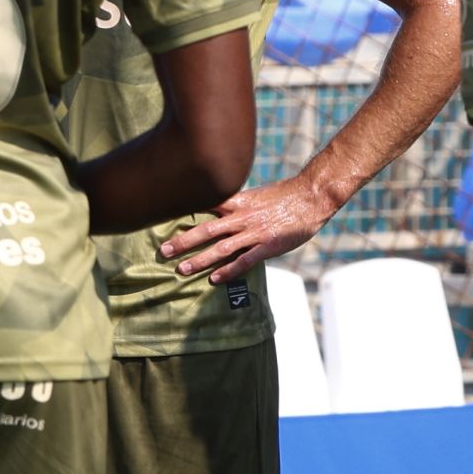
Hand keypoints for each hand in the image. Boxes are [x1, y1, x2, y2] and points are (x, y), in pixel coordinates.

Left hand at [162, 175, 334, 284]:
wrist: (310, 197)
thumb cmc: (282, 195)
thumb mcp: (253, 194)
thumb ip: (234, 204)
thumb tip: (215, 208)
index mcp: (236, 202)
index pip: (203, 205)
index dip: (183, 213)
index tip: (161, 218)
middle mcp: (241, 217)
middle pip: (206, 230)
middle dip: (183, 241)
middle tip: (163, 251)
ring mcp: (254, 232)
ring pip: (221, 248)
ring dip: (200, 260)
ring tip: (181, 269)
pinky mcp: (268, 245)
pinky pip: (244, 261)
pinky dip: (229, 270)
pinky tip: (214, 279)